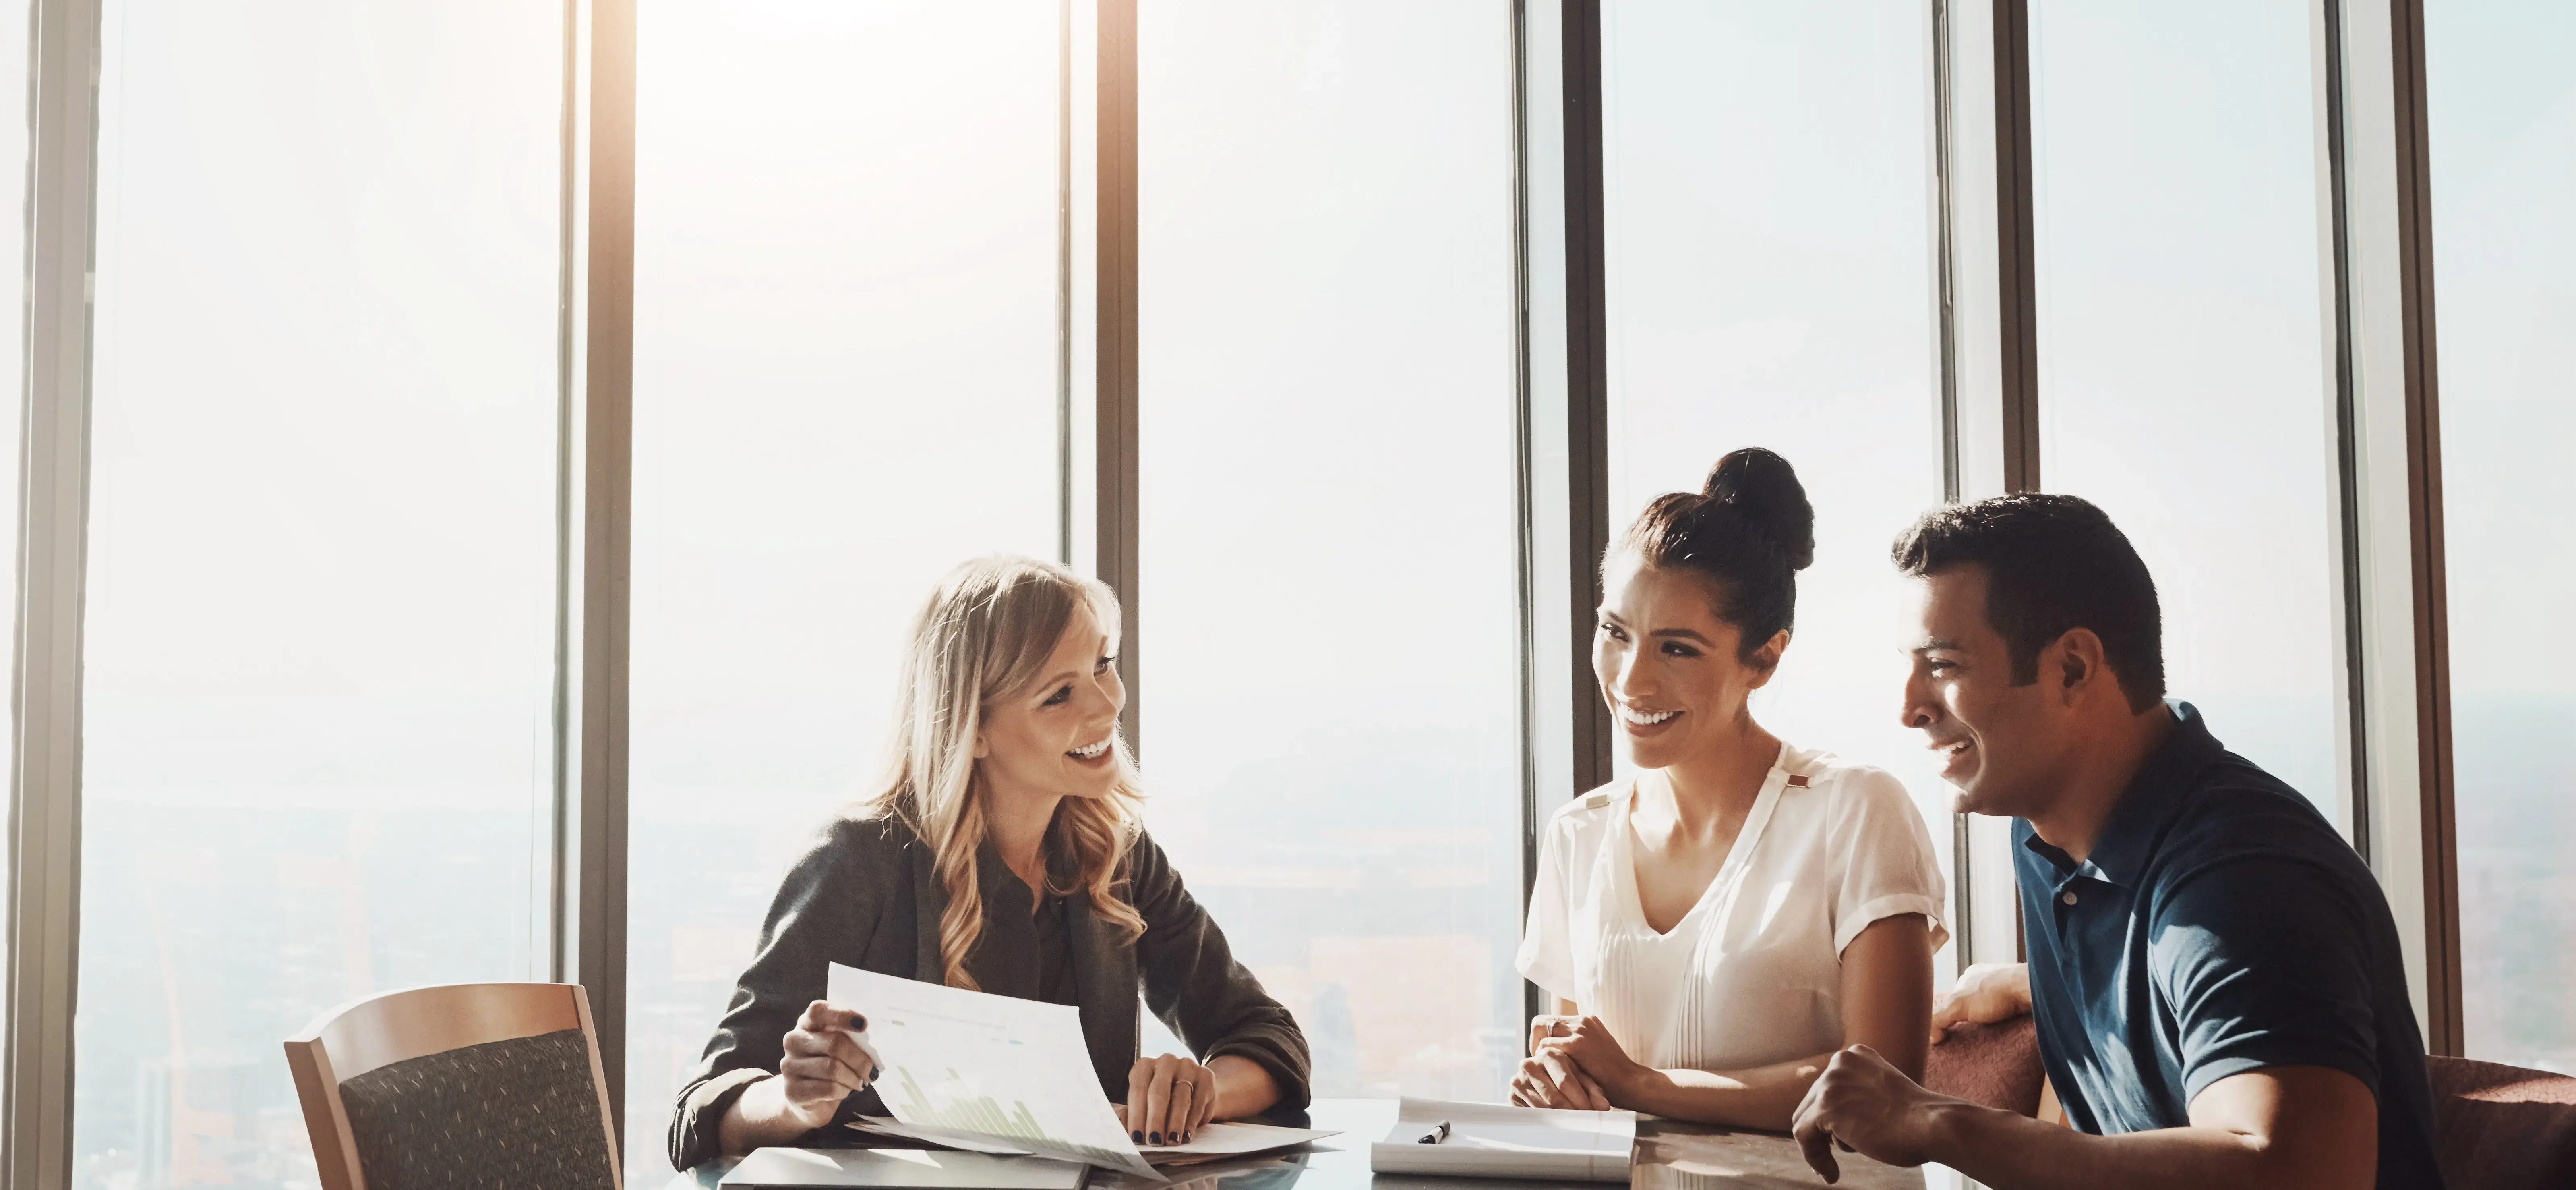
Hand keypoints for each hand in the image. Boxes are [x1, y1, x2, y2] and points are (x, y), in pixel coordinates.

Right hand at [776, 1000, 875, 1128]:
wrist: (806, 1097)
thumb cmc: (828, 1063)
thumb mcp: (837, 1045)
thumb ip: (848, 1037)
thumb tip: (869, 1042)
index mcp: (806, 1023)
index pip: (819, 1011)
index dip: (842, 1015)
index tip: (864, 1024)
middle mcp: (793, 1041)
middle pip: (834, 1044)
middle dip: (860, 1059)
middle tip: (873, 1070)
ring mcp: (790, 1066)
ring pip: (832, 1068)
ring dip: (853, 1077)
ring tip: (860, 1082)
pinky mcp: (793, 1091)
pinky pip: (828, 1089)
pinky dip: (843, 1091)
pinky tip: (845, 1090)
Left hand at [1121, 1053, 1217, 1146]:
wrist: (1195, 1088)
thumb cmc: (1163, 1098)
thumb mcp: (1145, 1102)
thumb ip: (1133, 1114)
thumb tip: (1122, 1131)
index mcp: (1144, 1066)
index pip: (1138, 1090)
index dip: (1136, 1115)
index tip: (1136, 1138)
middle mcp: (1165, 1062)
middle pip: (1159, 1092)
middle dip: (1155, 1120)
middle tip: (1154, 1142)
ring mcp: (1187, 1067)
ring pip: (1181, 1098)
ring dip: (1175, 1123)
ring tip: (1171, 1141)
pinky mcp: (1206, 1077)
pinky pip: (1198, 1102)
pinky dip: (1191, 1122)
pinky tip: (1186, 1136)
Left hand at [1511, 1016, 1611, 1109]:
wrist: (1631, 1083)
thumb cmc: (1611, 1074)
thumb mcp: (1593, 1050)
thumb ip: (1574, 1043)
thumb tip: (1549, 1048)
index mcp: (1586, 1020)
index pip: (1551, 1021)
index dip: (1542, 1037)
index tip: (1544, 1056)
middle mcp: (1582, 1020)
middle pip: (1541, 1022)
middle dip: (1535, 1041)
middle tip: (1539, 1061)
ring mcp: (1580, 1030)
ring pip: (1541, 1032)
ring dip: (1538, 1052)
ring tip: (1545, 1069)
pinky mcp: (1577, 1044)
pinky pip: (1546, 1048)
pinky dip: (1544, 1061)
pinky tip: (1552, 1074)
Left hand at [1790, 1045, 1950, 1182]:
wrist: (1932, 1124)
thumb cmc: (1918, 1120)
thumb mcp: (1884, 1094)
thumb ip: (1859, 1097)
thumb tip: (1835, 1121)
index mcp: (1854, 1056)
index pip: (1828, 1089)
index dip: (1829, 1117)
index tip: (1836, 1138)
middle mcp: (1839, 1064)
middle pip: (1813, 1103)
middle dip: (1822, 1131)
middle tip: (1831, 1157)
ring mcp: (1830, 1084)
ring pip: (1806, 1120)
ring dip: (1820, 1147)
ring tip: (1835, 1167)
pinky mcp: (1826, 1108)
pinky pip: (1803, 1136)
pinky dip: (1813, 1158)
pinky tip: (1830, 1174)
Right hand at [1930, 961, 2030, 1043]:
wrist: (2030, 987)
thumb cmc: (1993, 993)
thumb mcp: (1958, 1005)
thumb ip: (1939, 1019)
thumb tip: (1931, 1037)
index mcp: (1969, 975)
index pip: (1954, 996)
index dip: (1952, 1013)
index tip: (1954, 1028)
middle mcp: (1986, 976)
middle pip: (1973, 999)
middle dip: (1973, 1014)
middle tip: (1974, 1032)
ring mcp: (2005, 982)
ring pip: (1993, 1002)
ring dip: (1991, 1015)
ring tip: (1993, 1032)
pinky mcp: (2021, 991)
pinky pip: (2009, 1004)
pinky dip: (2007, 1014)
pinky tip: (2008, 1023)